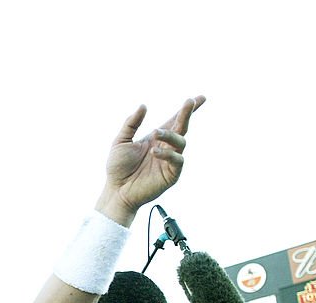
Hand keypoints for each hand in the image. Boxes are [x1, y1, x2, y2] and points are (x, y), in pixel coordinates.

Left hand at [96, 95, 204, 225]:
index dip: (187, 111)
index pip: (174, 121)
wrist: (116, 191)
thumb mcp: (121, 141)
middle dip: (186, 114)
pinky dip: (168, 154)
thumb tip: (143, 106)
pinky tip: (155, 152)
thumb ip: (131, 123)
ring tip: (155, 133)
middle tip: (189, 102)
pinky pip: (177, 161)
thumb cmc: (117, 168)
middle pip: (181, 128)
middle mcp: (166, 147)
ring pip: (181, 142)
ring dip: (170, 135)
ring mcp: (170, 161)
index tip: (200, 98)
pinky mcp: (171, 174)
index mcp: (156, 139)